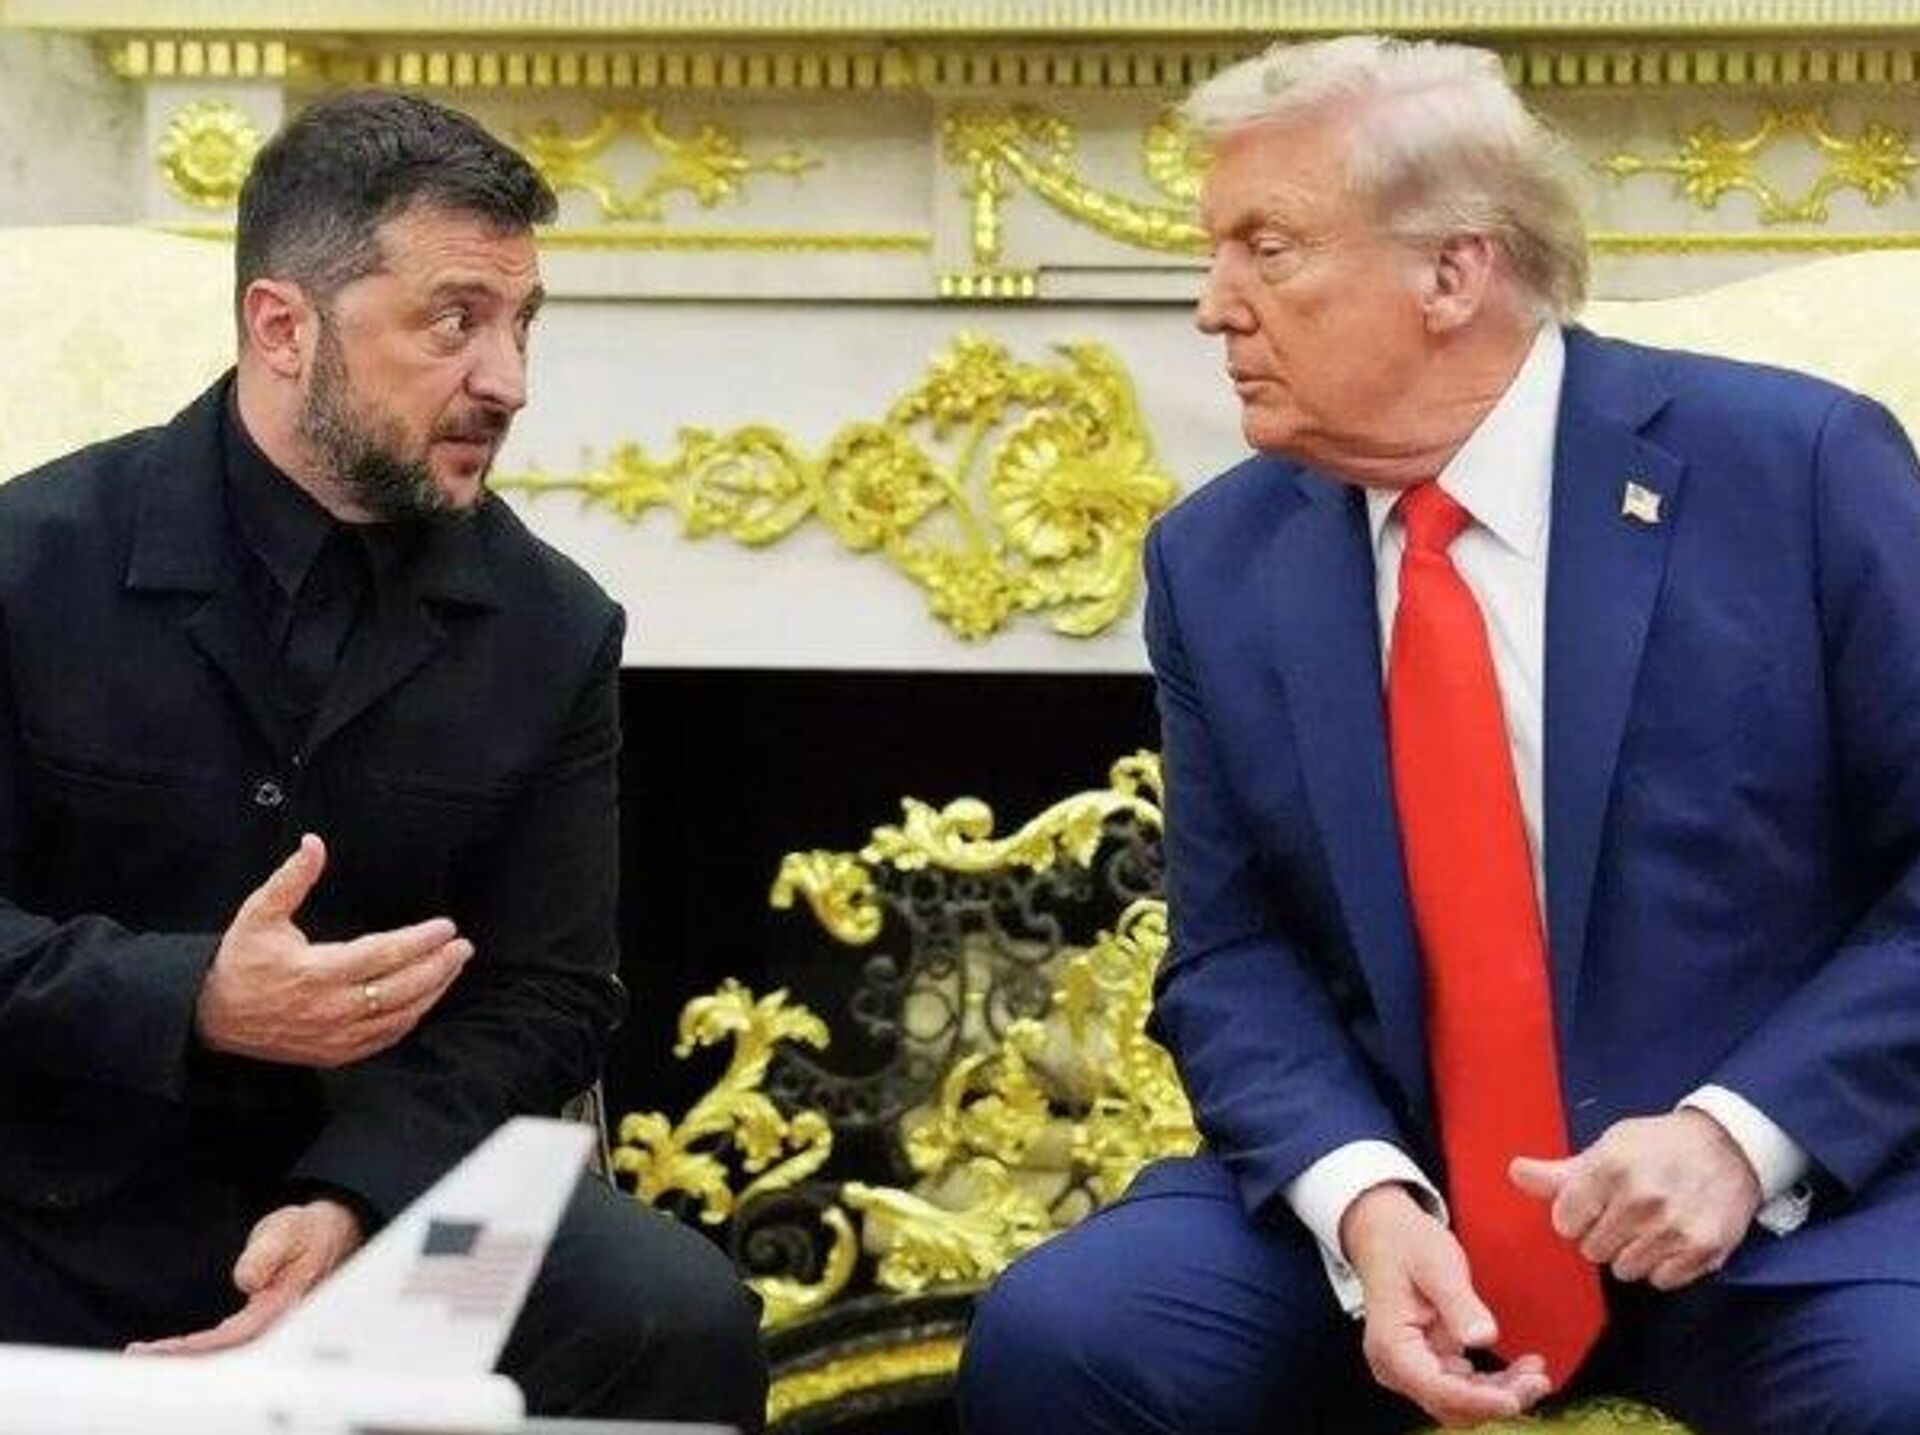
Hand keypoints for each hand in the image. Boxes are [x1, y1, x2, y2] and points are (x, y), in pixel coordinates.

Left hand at [127, 1199, 364, 1354]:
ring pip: (225, 1351)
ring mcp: (266, 1322)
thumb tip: (247, 1281)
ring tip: (146, 1354)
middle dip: (184, 1359)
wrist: (328, 1231)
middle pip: (227, 1353)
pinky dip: (198, 1349)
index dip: (201, 1346)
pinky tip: (176, 1348)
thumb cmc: (306, 1231)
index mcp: (282, 1304)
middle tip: (142, 1355)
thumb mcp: (287, 1231)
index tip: (166, 1347)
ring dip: (187, 1356)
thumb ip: (266, 1254)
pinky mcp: (258, 1320)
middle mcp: (274, 1320)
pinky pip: (227, 1342)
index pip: (238, 1335)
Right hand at [195, 833, 473, 1066]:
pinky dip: (411, 1018)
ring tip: (452, 967)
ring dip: (432, 992)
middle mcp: (332, 1007)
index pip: (384, 955)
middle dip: (438, 966)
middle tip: (462, 947)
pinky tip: (425, 999)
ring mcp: (336, 1035)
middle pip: (402, 988)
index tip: (446, 927)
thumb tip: (314, 844)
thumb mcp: (259, 914)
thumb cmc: (240, 962)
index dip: (420, 941)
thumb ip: (291, 879)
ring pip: (400, 1016)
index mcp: (317, 972)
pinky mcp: (335, 1053)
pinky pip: (385, 1038)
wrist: (212, 1018)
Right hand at [1342, 1184, 1552, 1427]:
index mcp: (1391, 1344)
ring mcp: (1410, 1368)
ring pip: (1460, 1403)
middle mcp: (1395, 1365)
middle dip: (1495, 1400)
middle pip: (1449, 1405)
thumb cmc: (1406, 1244)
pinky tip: (1521, 1370)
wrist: (1386, 1233)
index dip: (1478, 1401)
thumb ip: (1459, 1303)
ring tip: (1536, 1374)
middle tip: (1537, 1381)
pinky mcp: (1426, 1364)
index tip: (1515, 1399)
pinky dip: (1493, 1386)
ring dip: (1499, 1395)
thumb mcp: (1436, 1264)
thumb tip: (1483, 1338)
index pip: (1435, 1389)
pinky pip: (1462, 1388)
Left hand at [1511, 1109, 1761, 1290]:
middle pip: (1593, 1250)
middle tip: (1624, 1212)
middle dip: (1603, 1234)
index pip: (1565, 1222)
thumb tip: (1515, 1173)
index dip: (1574, 1216)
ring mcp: (1674, 1228)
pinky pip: (1661, 1280)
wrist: (1729, 1148)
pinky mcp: (1702, 1250)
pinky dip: (1662, 1265)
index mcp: (1610, 1169)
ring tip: (1649, 1225)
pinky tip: (1670, 1238)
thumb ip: (1560, 1173)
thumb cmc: (1659, 1146)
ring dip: (1632, 1252)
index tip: (1591, 1205)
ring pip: (1625, 1270)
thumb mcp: (1607, 1147)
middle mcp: (1641, 1200)